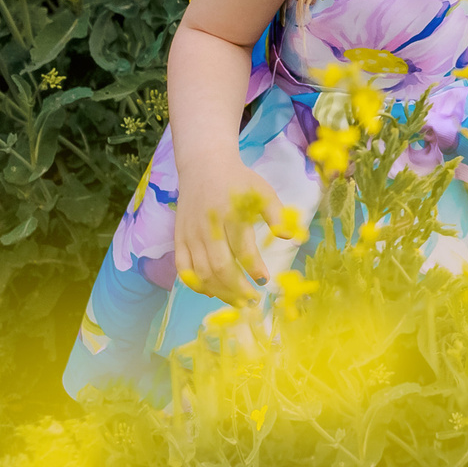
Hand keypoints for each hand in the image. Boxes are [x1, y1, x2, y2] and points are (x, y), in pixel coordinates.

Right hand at [173, 157, 283, 304]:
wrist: (204, 165)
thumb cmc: (238, 180)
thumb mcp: (262, 191)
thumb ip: (276, 214)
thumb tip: (289, 237)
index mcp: (232, 214)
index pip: (242, 250)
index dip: (254, 268)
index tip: (264, 280)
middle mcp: (209, 227)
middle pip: (220, 267)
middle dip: (237, 289)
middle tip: (252, 300)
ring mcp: (191, 234)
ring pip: (201, 272)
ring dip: (219, 291)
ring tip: (237, 301)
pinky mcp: (179, 238)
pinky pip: (183, 268)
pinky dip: (195, 283)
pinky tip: (210, 291)